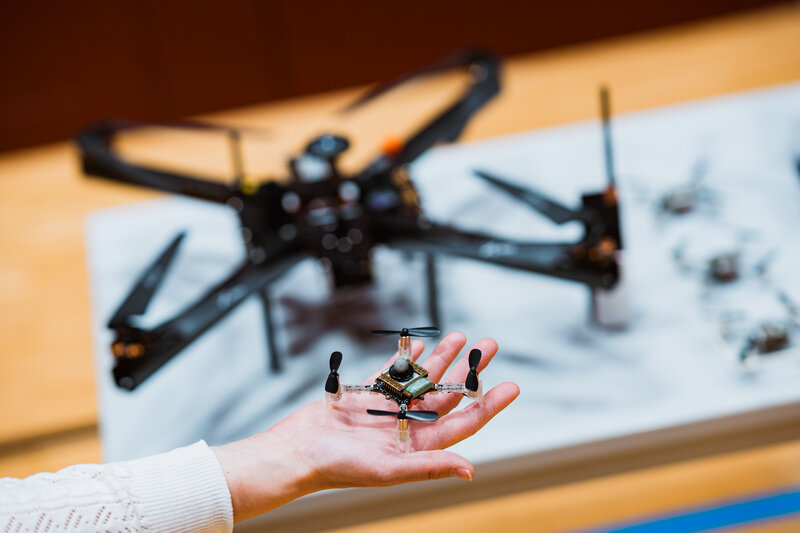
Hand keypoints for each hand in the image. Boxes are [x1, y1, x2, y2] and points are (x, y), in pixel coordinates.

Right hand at [213, 332, 518, 521]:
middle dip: (470, 370)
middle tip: (489, 346)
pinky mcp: (368, 394)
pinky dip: (406, 357)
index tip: (510, 386)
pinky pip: (393, 371)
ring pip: (424, 377)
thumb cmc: (339, 467)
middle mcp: (408, 425)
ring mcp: (389, 408)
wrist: (297, 452)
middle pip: (449, 394)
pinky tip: (422, 343)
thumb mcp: (389, 470)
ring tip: (462, 336)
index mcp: (419, 446)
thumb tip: (470, 470)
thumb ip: (430, 465)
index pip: (464, 422)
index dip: (488, 404)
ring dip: (443, 357)